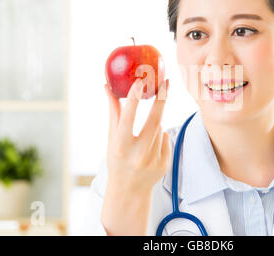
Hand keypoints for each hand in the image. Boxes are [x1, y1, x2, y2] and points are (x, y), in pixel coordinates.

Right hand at [104, 78, 170, 194]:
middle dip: (161, 99)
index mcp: (121, 147)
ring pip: (160, 129)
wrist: (129, 191)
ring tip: (143, 137)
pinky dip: (159, 137)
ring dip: (155, 124)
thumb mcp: (112, 138)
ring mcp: (154, 160)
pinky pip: (165, 139)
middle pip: (154, 120)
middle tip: (166, 82)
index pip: (128, 118)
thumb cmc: (117, 159)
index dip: (134, 99)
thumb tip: (107, 86)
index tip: (140, 81)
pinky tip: (150, 149)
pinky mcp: (165, 164)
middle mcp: (138, 154)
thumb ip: (114, 112)